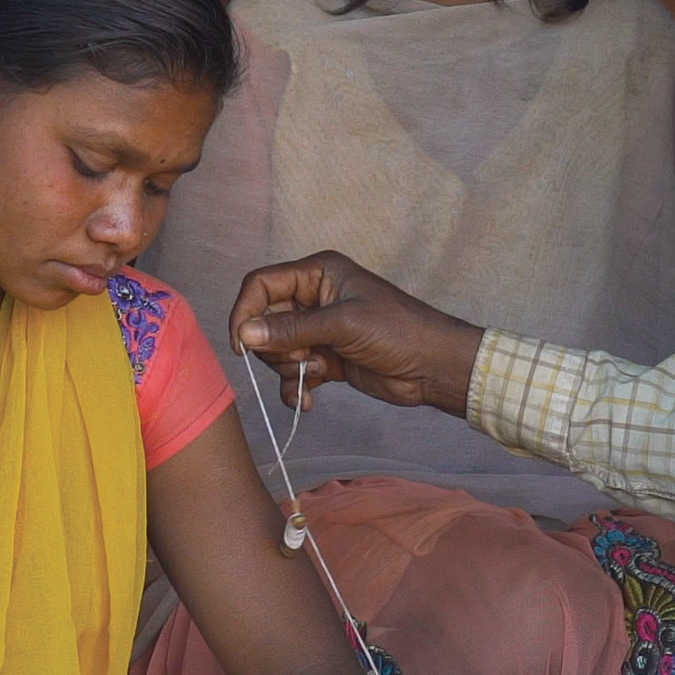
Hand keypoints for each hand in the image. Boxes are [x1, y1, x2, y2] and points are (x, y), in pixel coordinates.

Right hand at [229, 250, 483, 414]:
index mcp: (318, 273)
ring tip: (316, 372)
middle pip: (264, 321)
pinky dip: (295, 388)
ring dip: (287, 369)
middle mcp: (313, 298)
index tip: (241, 345)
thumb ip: (291, 329)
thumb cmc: (398, 331)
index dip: (245, 311)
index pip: (261, 284)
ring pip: (276, 350)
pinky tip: (307, 401)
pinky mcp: (324, 358)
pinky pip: (292, 373)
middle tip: (302, 357)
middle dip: (274, 347)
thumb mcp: (342, 324)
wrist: (433, 367)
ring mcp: (318, 330)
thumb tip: (245, 334)